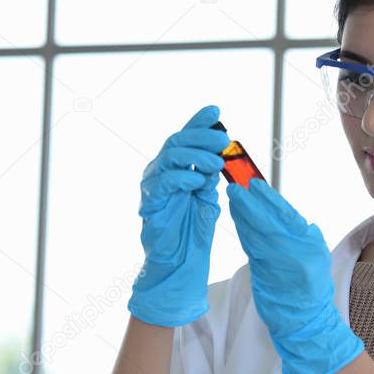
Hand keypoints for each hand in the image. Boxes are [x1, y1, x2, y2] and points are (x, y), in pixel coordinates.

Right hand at [128, 105, 230, 326]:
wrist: (181, 262)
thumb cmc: (193, 230)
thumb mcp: (207, 197)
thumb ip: (209, 176)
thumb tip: (218, 156)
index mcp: (175, 167)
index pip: (185, 137)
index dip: (199, 122)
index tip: (216, 110)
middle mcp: (160, 171)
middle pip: (177, 142)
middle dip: (201, 137)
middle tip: (224, 142)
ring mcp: (152, 186)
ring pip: (169, 157)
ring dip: (196, 156)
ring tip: (217, 163)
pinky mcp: (150, 203)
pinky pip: (164, 182)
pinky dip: (183, 178)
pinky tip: (198, 181)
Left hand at [225, 177, 363, 373]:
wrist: (304, 319)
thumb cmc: (314, 284)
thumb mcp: (319, 254)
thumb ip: (304, 233)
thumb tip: (285, 212)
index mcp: (307, 245)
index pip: (285, 215)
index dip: (267, 198)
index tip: (254, 184)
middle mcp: (290, 253)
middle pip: (264, 222)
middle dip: (247, 203)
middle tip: (234, 187)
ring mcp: (273, 264)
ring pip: (252, 233)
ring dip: (240, 215)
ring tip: (232, 197)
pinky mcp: (260, 273)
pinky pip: (249, 246)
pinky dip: (241, 230)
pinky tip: (236, 218)